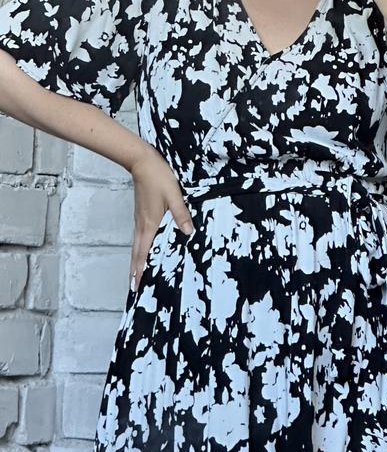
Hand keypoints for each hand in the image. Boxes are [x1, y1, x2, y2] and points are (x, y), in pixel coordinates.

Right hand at [128, 147, 193, 291]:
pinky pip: (139, 238)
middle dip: (135, 272)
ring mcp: (139, 221)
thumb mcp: (174, 195)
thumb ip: (181, 215)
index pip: (144, 253)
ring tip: (135, 276)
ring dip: (135, 263)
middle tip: (133, 288)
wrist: (142, 162)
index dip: (140, 270)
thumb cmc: (158, 177)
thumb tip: (189, 234)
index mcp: (150, 224)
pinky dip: (138, 250)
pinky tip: (142, 252)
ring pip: (136, 247)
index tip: (137, 286)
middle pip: (136, 255)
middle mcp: (142, 226)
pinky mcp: (141, 216)